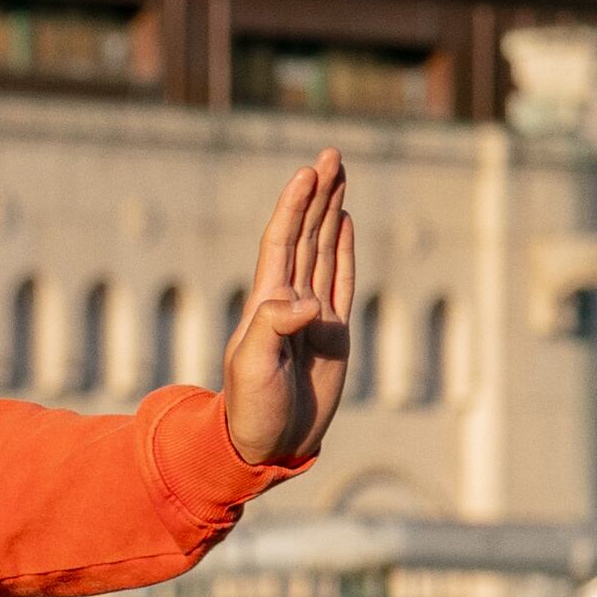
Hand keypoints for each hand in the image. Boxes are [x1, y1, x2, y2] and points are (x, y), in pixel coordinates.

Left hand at [222, 149, 356, 469]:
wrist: (269, 445)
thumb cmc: (252, 409)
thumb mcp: (254, 368)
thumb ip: (275, 328)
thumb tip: (308, 302)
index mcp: (266, 303)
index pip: (283, 241)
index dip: (294, 205)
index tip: (308, 171)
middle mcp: (289, 300)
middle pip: (306, 234)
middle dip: (318, 193)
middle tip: (331, 152)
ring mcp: (312, 314)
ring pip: (323, 249)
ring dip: (331, 210)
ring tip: (339, 174)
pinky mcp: (333, 333)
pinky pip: (340, 279)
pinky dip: (343, 249)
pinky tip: (344, 222)